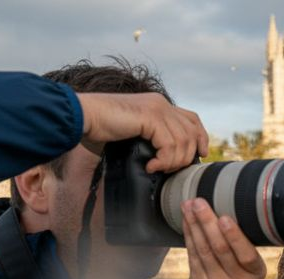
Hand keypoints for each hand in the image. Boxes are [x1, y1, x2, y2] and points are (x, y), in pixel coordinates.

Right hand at [75, 92, 208, 172]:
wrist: (82, 116)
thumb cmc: (99, 127)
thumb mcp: (132, 132)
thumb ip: (150, 139)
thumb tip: (162, 160)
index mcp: (158, 104)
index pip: (192, 119)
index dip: (201, 137)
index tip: (200, 154)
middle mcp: (161, 103)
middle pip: (192, 132)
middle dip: (186, 156)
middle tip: (169, 169)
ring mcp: (157, 108)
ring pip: (183, 142)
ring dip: (172, 162)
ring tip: (157, 168)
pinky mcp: (151, 117)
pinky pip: (170, 145)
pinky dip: (163, 161)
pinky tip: (150, 166)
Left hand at [183, 200, 266, 278]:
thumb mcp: (249, 275)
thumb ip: (242, 252)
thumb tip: (228, 213)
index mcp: (255, 274)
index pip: (246, 253)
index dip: (234, 235)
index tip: (224, 217)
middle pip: (220, 248)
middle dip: (208, 222)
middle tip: (199, 202)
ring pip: (203, 250)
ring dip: (195, 225)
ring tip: (189, 206)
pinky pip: (192, 256)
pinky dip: (189, 236)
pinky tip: (186, 222)